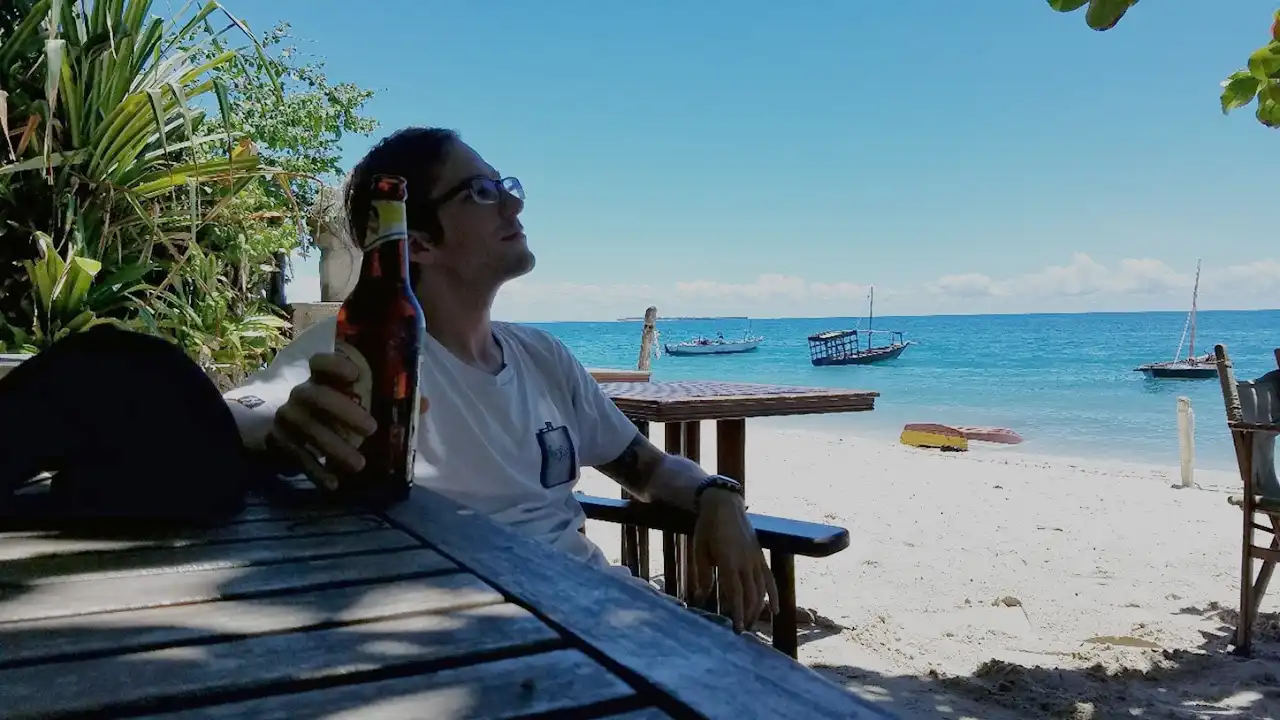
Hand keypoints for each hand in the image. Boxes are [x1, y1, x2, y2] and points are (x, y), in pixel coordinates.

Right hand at [267, 352, 376, 489]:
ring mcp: (288, 416)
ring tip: (359, 464)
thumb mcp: (359, 404)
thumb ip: (388, 401)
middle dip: (343, 410)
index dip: (335, 364)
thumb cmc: (336, 414)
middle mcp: (301, 392)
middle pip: (316, 395)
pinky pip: (297, 455)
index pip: (320, 361)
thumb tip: (423, 403)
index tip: (356, 375)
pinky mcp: (280, 440)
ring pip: (308, 428)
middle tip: (372, 429)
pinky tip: (334, 482)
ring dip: (334, 446)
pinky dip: (316, 470)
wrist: (293, 437)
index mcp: (321, 378)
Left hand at [689, 488, 778, 632]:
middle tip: (743, 632)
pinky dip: (774, 594)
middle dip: (747, 615)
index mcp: (729, 561)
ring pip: (761, 589)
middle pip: (751, 594)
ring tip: (752, 623)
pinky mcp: (760, 556)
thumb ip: (703, 575)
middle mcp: (746, 562)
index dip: (737, 613)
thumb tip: (700, 597)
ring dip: (758, 608)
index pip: (735, 593)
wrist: (724, 504)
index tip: (737, 629)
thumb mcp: (700, 550)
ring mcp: (756, 559)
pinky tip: (775, 609)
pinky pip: (769, 578)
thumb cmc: (707, 527)